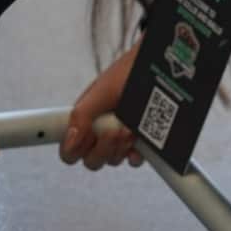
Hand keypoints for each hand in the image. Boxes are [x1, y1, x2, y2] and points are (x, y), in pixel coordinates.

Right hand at [59, 46, 143, 170]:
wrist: (162, 69)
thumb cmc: (128, 73)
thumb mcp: (101, 91)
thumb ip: (80, 116)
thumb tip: (68, 143)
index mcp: (84, 120)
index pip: (70, 150)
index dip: (74, 151)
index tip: (87, 137)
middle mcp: (100, 132)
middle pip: (92, 160)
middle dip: (103, 147)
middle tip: (114, 129)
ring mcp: (121, 138)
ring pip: (112, 161)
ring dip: (120, 146)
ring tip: (130, 127)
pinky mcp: (141, 143)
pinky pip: (133, 161)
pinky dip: (135, 156)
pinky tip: (138, 145)